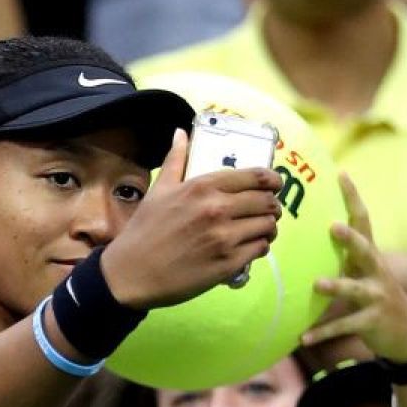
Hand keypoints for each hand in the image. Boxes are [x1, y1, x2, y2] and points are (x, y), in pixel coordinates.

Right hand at [102, 129, 282, 308]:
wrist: (132, 273)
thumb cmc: (144, 231)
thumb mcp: (159, 190)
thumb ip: (176, 160)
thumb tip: (181, 133)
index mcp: (202, 186)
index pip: (255, 176)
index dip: (272, 180)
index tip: (274, 185)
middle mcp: (217, 209)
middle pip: (267, 201)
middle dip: (272, 205)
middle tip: (269, 210)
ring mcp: (224, 237)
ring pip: (268, 226)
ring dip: (269, 227)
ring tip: (261, 229)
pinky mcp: (228, 263)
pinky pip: (260, 249)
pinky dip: (260, 246)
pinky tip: (251, 246)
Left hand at [300, 173, 406, 362]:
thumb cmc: (378, 297)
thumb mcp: (365, 272)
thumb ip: (346, 254)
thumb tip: (318, 227)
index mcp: (370, 256)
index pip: (363, 221)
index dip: (353, 198)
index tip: (341, 174)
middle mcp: (376, 273)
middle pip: (366, 251)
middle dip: (351, 239)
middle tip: (334, 226)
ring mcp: (376, 297)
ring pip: (355, 290)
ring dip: (337, 287)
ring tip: (318, 285)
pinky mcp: (371, 322)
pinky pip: (345, 326)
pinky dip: (323, 333)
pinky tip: (303, 339)